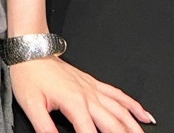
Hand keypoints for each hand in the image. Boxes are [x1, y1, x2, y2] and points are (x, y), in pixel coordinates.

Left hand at [10, 56, 154, 132]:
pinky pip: (118, 94)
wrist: (31, 49)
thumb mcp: (31, 105)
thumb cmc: (29, 73)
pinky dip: (133, 105)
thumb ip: (45, 128)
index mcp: (74, 103)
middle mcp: (88, 96)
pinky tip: (144, 114)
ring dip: (134, 127)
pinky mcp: (92, 83)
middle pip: (113, 125)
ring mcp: (93, 88)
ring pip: (121, 111)